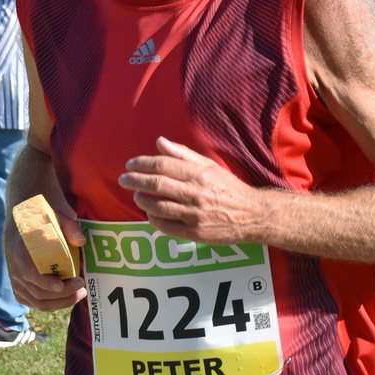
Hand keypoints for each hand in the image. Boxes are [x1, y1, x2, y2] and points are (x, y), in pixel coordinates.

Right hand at [4, 178, 87, 312]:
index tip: (62, 285)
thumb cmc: (43, 216)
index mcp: (19, 248)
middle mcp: (14, 267)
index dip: (44, 282)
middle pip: (37, 292)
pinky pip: (34, 302)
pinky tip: (66, 297)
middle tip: (82, 286)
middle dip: (62, 294)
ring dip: (61, 302)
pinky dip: (51, 304)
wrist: (25, 217)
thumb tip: (81, 241)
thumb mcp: (57, 214)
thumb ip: (69, 226)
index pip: (28, 272)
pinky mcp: (20, 286)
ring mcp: (16, 279)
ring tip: (80, 293)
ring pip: (37, 302)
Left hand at [118, 137, 267, 241]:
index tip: (130, 165)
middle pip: (156, 184)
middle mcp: (195, 193)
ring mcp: (194, 214)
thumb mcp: (209, 166)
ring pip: (158, 207)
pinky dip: (154, 219)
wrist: (251, 215)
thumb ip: (183, 154)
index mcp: (198, 174)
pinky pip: (166, 226)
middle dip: (135, 181)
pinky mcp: (195, 232)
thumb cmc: (229, 188)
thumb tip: (160, 142)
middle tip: (123, 180)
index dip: (142, 164)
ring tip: (137, 196)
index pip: (162, 165)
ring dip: (142, 200)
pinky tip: (150, 214)